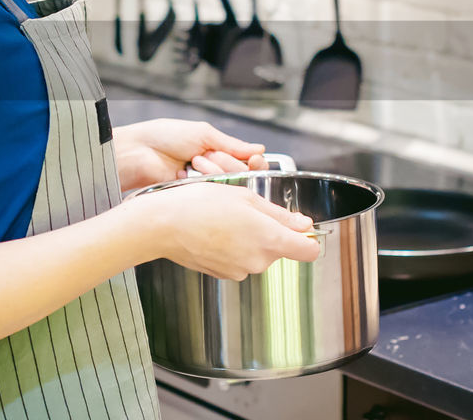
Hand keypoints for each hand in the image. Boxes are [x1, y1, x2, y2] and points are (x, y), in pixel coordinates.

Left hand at [113, 119, 269, 193]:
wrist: (138, 153)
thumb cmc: (164, 137)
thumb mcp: (203, 134)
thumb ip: (232, 144)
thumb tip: (259, 148)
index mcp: (216, 152)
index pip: (246, 162)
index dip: (253, 163)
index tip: (255, 160)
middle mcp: (212, 170)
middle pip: (240, 175)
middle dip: (228, 163)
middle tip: (208, 155)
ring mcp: (203, 186)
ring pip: (228, 186)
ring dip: (215, 171)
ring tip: (193, 162)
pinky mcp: (193, 198)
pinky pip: (212, 195)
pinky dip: (204, 182)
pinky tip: (189, 173)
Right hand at [122, 180, 320, 277]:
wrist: (163, 225)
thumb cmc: (199, 204)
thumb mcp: (245, 198)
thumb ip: (279, 214)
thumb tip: (303, 224)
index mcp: (269, 239)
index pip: (309, 250)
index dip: (307, 238)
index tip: (298, 227)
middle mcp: (258, 260)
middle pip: (280, 249)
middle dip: (269, 231)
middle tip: (245, 211)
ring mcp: (240, 270)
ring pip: (258, 253)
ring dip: (249, 239)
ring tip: (225, 220)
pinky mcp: (223, 274)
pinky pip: (239, 259)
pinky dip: (232, 247)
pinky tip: (215, 232)